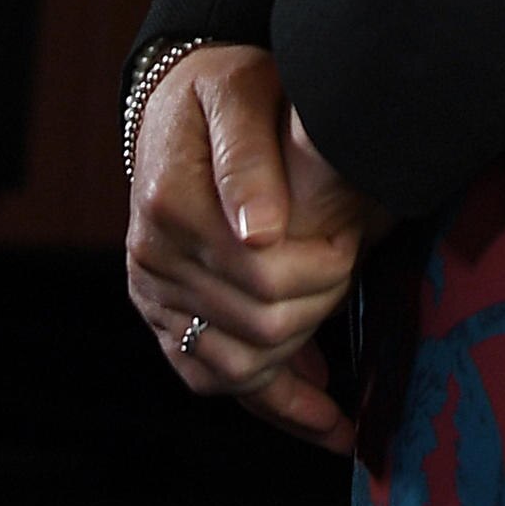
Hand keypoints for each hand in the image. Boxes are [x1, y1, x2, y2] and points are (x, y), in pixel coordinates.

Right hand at [125, 46, 368, 448]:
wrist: (180, 108)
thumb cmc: (223, 93)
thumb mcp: (242, 92)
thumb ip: (249, 154)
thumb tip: (261, 233)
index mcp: (170, 202)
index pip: (263, 272)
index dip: (324, 265)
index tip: (352, 235)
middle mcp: (152, 257)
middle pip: (260, 323)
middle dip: (323, 301)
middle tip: (352, 261)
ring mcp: (154, 296)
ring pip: (239, 366)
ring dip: (302, 353)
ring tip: (342, 323)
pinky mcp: (166, 320)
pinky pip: (213, 379)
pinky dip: (274, 403)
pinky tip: (326, 412)